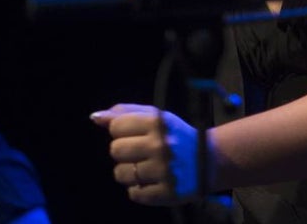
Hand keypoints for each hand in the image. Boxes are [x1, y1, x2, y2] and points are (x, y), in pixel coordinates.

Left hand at [89, 103, 205, 205]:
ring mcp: (164, 171)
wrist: (211, 160)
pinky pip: (134, 194)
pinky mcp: (167, 193)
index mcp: (158, 122)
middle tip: (139, 152)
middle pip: (115, 150)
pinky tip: (151, 181)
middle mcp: (161, 146)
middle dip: (123, 151)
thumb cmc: (175, 135)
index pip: (116, 126)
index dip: (120, 131)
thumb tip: (95, 117)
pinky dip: (138, 189)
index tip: (134, 134)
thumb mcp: (156, 116)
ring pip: (120, 173)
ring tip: (144, 167)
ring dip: (128, 172)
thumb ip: (125, 113)